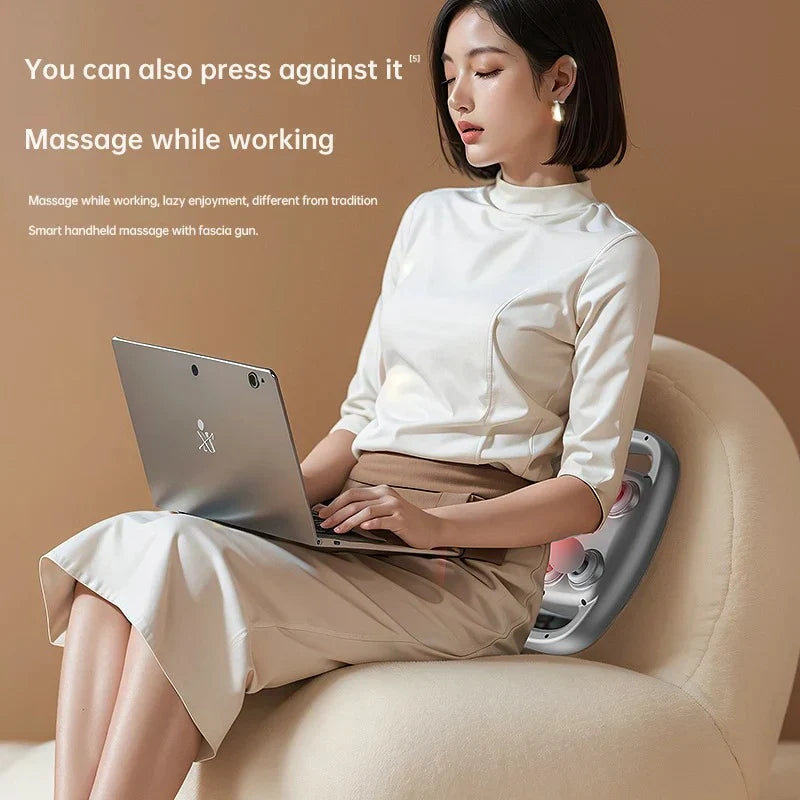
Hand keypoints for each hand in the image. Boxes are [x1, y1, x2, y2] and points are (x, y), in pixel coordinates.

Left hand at [316, 484, 449, 550]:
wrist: (431, 528)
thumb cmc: (404, 522)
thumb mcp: (384, 512)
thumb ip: (366, 511)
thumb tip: (339, 517)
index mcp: (380, 491)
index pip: (351, 494)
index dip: (334, 504)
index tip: (321, 514)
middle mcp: (386, 495)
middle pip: (355, 502)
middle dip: (336, 513)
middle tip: (324, 523)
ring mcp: (395, 506)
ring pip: (366, 511)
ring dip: (348, 521)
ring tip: (337, 530)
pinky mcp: (402, 519)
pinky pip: (383, 521)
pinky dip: (371, 524)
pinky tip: (362, 529)